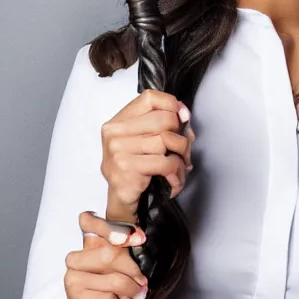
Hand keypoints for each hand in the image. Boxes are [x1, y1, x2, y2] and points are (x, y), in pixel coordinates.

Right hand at [64, 211, 148, 298]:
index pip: (88, 222)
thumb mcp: (122, 261)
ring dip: (131, 291)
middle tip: (143, 281)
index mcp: (88, 241)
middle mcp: (75, 258)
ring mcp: (73, 279)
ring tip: (136, 295)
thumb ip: (126, 245)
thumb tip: (139, 238)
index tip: (138, 237)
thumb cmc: (114, 282)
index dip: (110, 227)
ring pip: (113, 281)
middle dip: (132, 270)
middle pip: (109, 254)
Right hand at [100, 89, 194, 222]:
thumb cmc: (137, 170)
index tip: (182, 117)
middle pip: (163, 119)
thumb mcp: (146, 142)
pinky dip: (176, 172)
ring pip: (167, 141)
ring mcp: (118, 151)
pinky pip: (166, 162)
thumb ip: (164, 125)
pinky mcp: (127, 169)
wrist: (123, 201)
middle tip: (182, 151)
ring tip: (178, 168)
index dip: (172, 105)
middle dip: (180, 136)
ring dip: (181, 158)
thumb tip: (184, 115)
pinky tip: (173, 180)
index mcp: (118, 122)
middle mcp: (114, 133)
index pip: (149, 97)